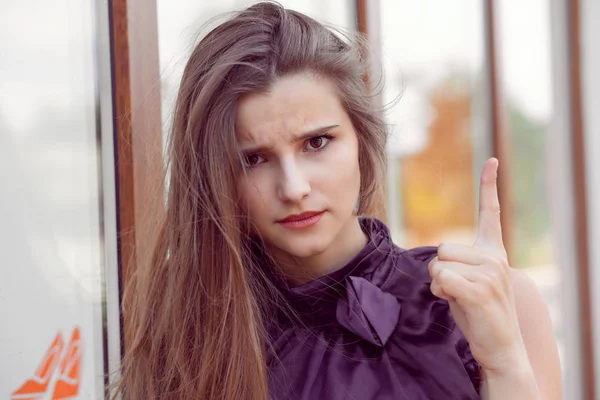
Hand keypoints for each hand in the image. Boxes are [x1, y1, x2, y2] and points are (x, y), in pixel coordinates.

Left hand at [428, 158, 527, 373]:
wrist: (499, 347)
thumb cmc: (477, 313)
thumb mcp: (467, 282)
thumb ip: (455, 264)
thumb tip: (437, 259)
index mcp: (493, 252)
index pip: (490, 213)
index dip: (488, 186)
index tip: (492, 160)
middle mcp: (495, 257)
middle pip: (442, 247)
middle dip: (438, 271)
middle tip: (456, 290)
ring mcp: (490, 272)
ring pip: (438, 264)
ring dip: (439, 284)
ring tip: (459, 298)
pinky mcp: (480, 289)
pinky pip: (441, 279)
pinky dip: (441, 292)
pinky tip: (459, 304)